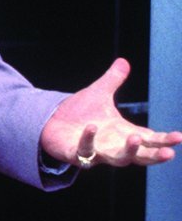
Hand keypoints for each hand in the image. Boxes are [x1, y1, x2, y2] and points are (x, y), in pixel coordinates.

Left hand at [41, 58, 181, 168]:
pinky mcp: (77, 155)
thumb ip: (112, 80)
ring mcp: (97, 152)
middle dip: (154, 155)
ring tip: (135, 138)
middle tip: (169, 153)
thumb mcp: (99, 94)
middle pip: (140, 156)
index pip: (149, 139)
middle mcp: (114, 146)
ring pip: (117, 159)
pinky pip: (84, 151)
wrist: (52, 122)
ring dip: (128, 151)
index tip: (179, 137)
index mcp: (123, 133)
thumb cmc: (80, 112)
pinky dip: (88, 140)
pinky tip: (91, 128)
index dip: (164, 140)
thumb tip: (123, 61)